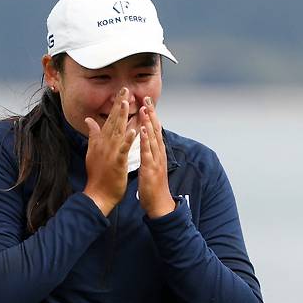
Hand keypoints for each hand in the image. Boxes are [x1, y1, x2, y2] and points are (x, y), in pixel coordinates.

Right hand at [83, 87, 136, 215]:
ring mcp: (110, 152)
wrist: (97, 194)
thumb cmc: (98, 175)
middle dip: (119, 105)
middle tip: (125, 89)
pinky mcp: (117, 162)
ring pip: (118, 131)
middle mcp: (105, 144)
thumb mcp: (92, 151)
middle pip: (113, 121)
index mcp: (101, 141)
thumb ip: (93, 134)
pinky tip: (133, 130)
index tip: (121, 92)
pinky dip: (127, 140)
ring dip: (122, 117)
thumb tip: (89, 119)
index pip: (110, 119)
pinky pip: (123, 149)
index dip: (116, 105)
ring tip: (127, 103)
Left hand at [138, 96, 175, 218]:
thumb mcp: (150, 165)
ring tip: (146, 109)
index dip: (151, 115)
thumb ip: (148, 152)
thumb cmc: (153, 185)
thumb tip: (146, 142)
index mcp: (157, 152)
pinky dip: (146, 140)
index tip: (146, 101)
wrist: (159, 204)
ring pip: (153, 138)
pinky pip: (148, 152)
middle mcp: (159, 153)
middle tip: (147, 98)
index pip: (154, 130)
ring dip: (150, 123)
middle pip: (156, 130)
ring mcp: (156, 160)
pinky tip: (143, 131)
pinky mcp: (151, 168)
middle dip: (152, 114)